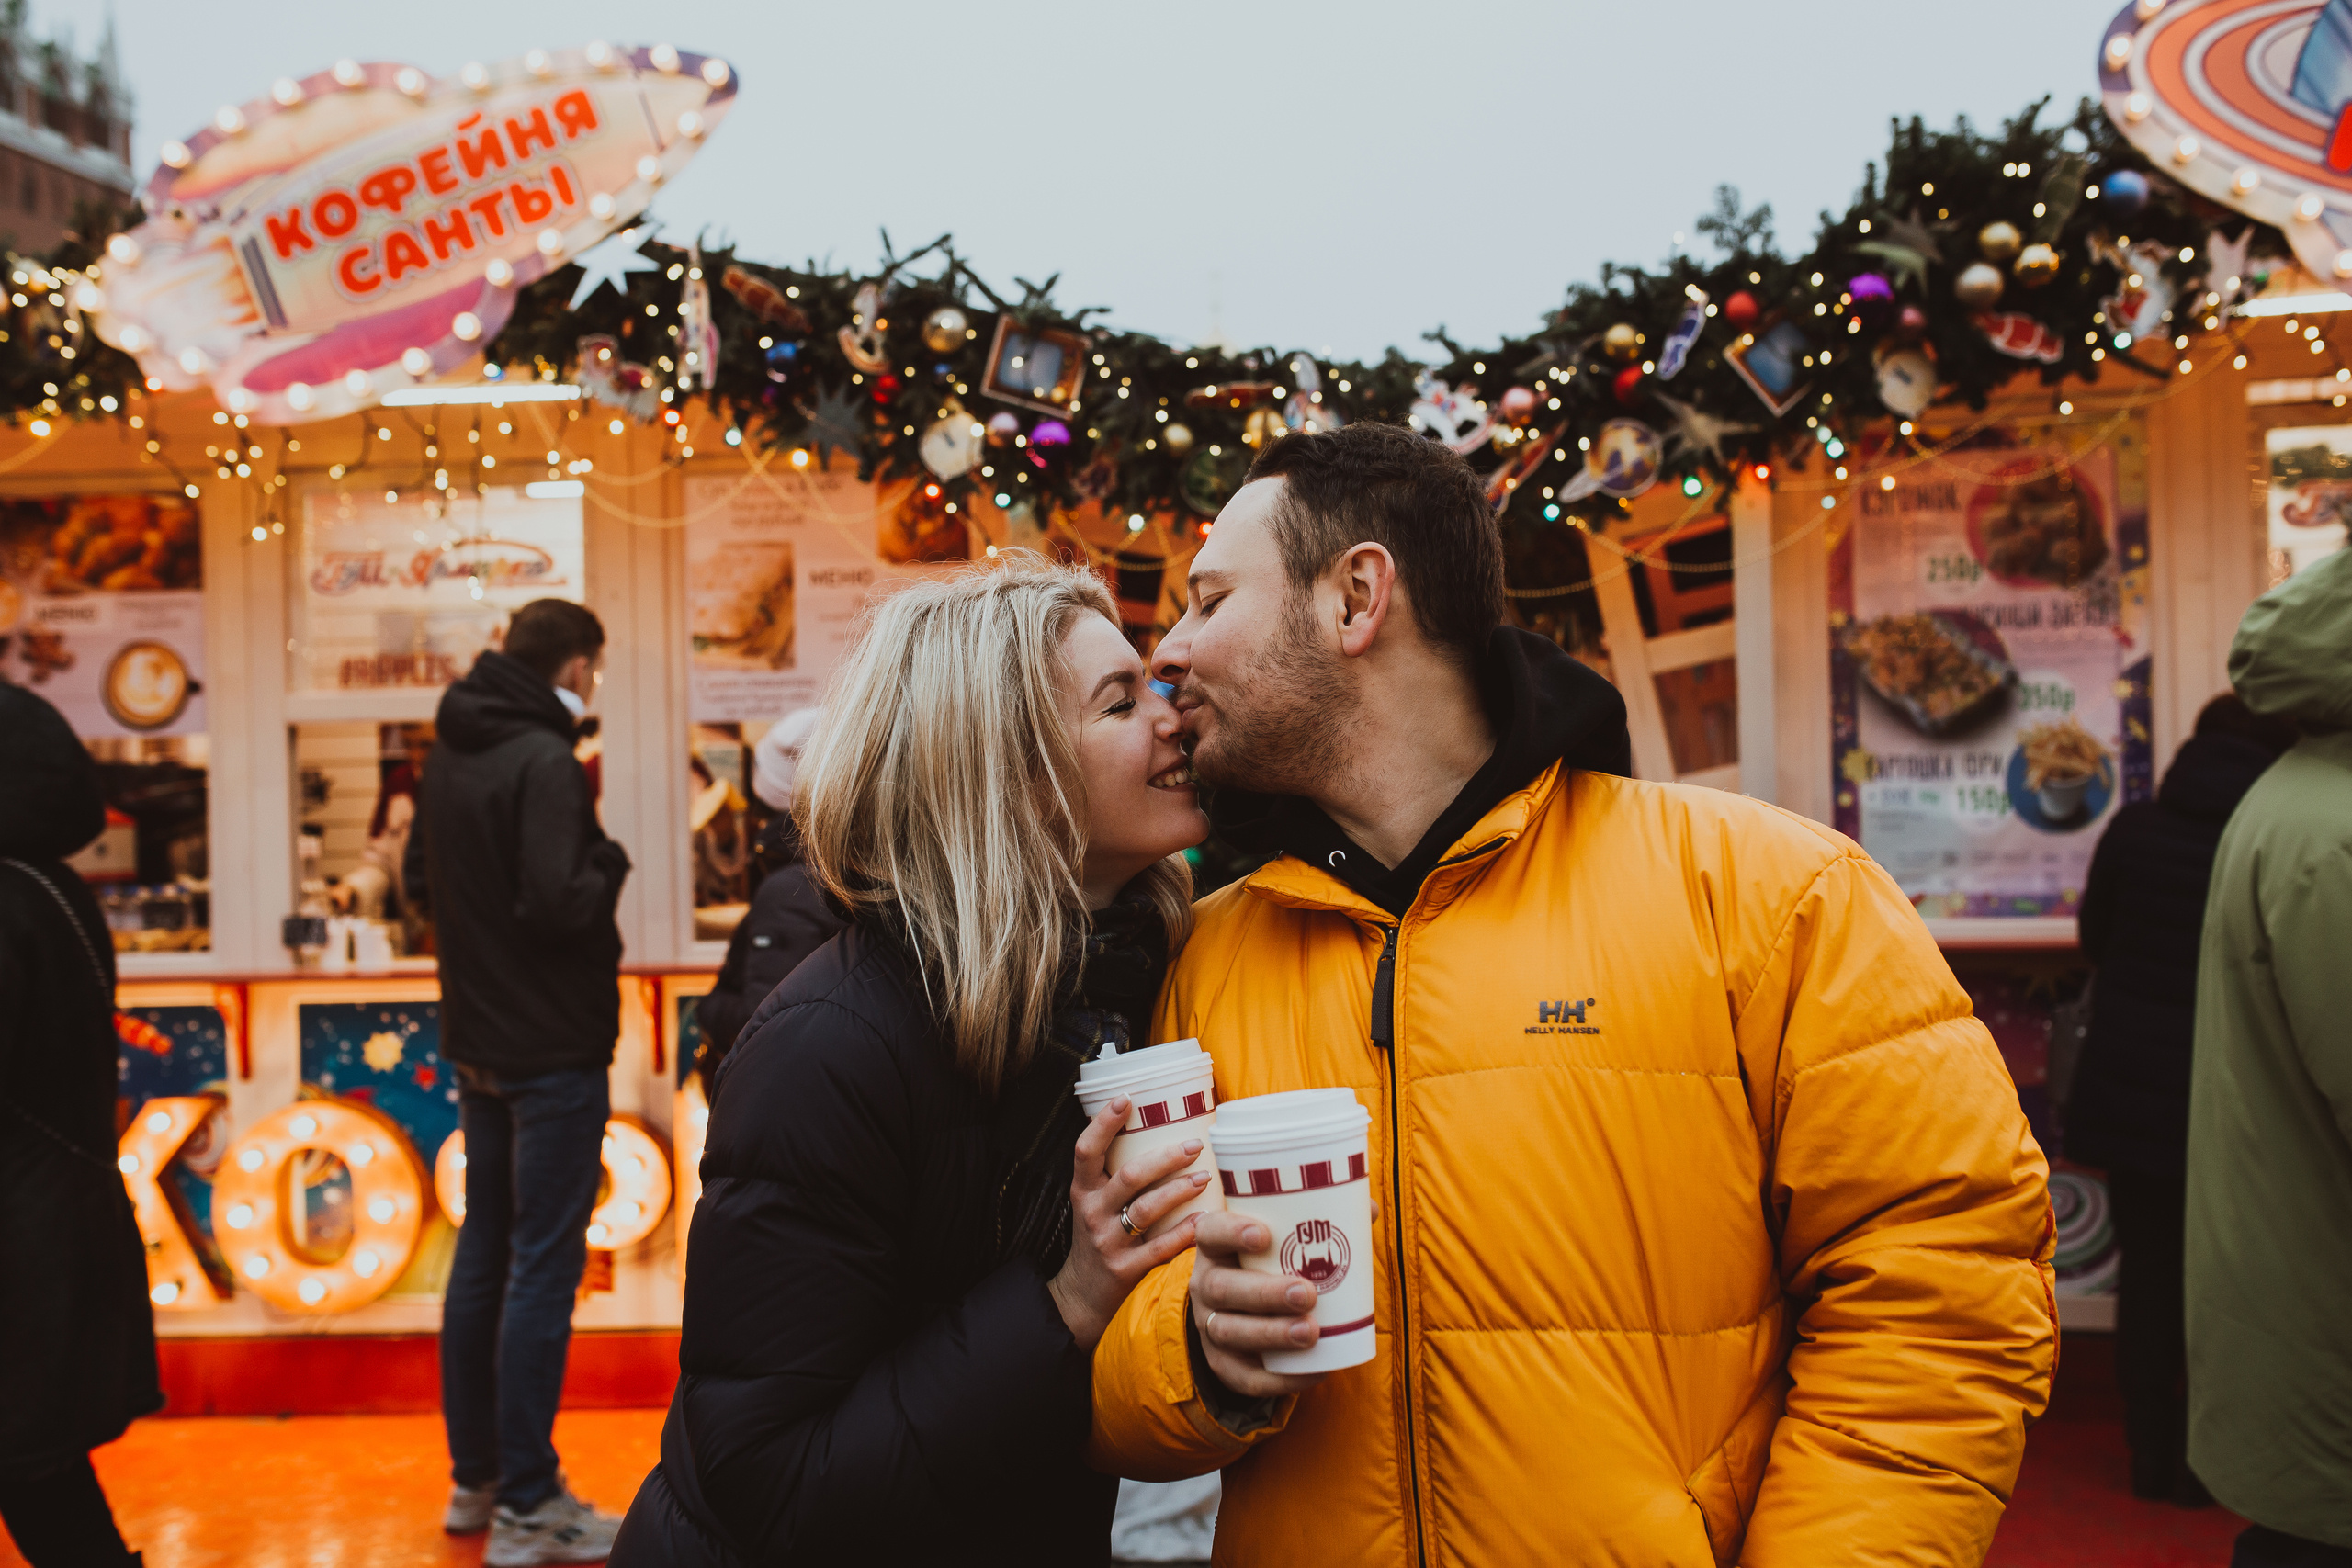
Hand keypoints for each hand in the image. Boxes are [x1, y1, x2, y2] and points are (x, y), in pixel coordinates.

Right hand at [1048, 1098, 1208, 1350]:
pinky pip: (1158, 1248)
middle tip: (1195, 1144)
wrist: (1081, 1294)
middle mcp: (1092, 1212)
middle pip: (1128, 1177)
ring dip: (1177, 1191)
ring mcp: (1107, 1242)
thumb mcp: (1095, 1201)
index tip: (1127, 1098)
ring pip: (1145, 1211)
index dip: (1103, 1123)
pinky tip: (1205, 1221)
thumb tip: (1161, 1128)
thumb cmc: (1099, 1234)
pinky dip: (1183, 1233)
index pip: (1085, 1150)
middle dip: (1164, 1158)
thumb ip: (1118, 1173)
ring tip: (1205, 1178)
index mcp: (1083, 1190)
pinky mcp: (1124, 1269)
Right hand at [1188, 1210, 1328, 1398]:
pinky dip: (1278, 1379)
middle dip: (1265, 1292)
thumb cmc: (1271, 1262)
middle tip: (1307, 1293)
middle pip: (1222, 1288)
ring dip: (1270, 1334)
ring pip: (1229, 1332)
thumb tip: (1370, 1209)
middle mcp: (1206, 1284)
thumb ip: (1323, 1221)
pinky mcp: (1223, 1363)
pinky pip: (1244, 1377)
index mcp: (1217, 1246)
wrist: (1242, 1309)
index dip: (1232, 1232)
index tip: (1264, 1234)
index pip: (1211, 1232)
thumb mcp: (1284, 1238)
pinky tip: (1313, 1372)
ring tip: (1311, 1332)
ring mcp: (1209, 1325)